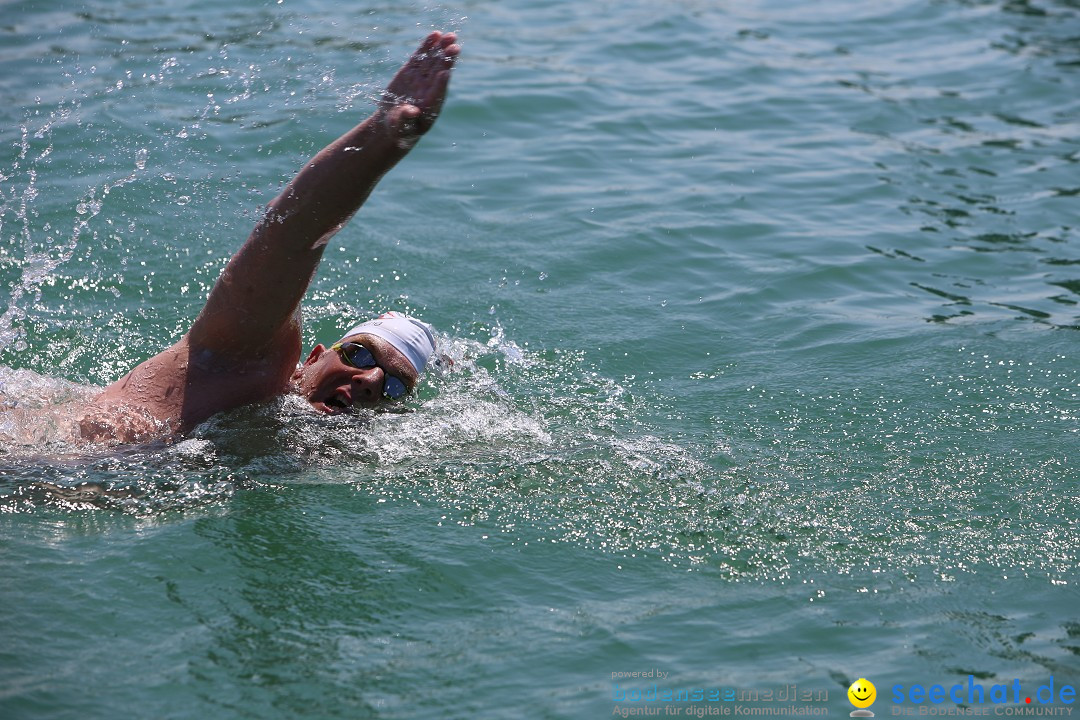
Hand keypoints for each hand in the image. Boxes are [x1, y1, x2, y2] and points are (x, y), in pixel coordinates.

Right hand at [380, 31, 459, 145]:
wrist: (394, 123)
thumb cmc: (400, 130)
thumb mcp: (401, 127)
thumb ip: (405, 118)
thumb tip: (411, 111)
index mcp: (430, 106)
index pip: (437, 93)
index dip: (441, 84)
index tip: (445, 73)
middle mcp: (429, 91)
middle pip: (439, 73)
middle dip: (447, 60)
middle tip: (455, 47)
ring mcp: (421, 79)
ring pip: (433, 61)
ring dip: (442, 49)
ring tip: (450, 36)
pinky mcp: (412, 72)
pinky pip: (421, 57)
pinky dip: (428, 46)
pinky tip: (435, 35)